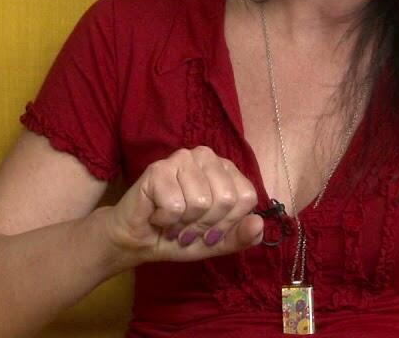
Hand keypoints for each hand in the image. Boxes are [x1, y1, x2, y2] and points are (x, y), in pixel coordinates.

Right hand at [103, 146, 263, 267]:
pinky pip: (175, 206)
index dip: (229, 223)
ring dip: (184, 224)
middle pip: (225, 199)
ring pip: (200, 202)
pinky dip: (166, 221)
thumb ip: (242, 236)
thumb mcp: (218, 242)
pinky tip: (157, 215)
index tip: (210, 229)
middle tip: (187, 227)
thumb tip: (259, 224)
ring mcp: (181, 158)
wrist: (140, 241)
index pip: (246, 197)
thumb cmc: (180, 235)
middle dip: (205, 225)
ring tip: (173, 222)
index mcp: (226, 169)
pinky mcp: (158, 169)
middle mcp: (206, 156)